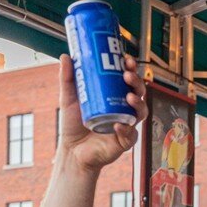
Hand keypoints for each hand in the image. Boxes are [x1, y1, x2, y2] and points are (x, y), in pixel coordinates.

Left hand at [57, 52, 145, 172]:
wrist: (72, 151)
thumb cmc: (73, 125)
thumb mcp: (69, 98)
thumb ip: (68, 78)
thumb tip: (65, 56)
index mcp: (114, 97)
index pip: (128, 80)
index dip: (131, 69)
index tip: (127, 60)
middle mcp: (124, 110)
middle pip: (139, 93)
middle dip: (137, 83)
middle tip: (127, 76)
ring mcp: (126, 126)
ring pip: (141, 113)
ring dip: (138, 104)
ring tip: (129, 97)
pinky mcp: (124, 142)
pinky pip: (130, 135)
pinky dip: (126, 129)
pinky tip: (119, 125)